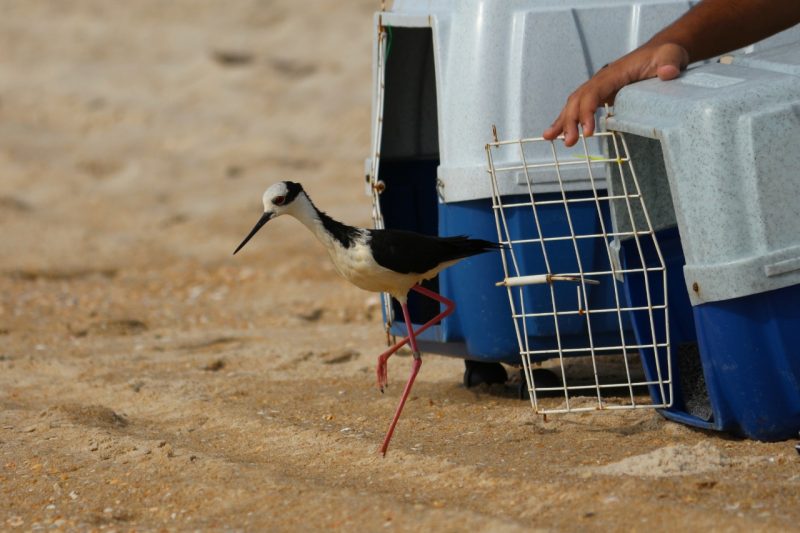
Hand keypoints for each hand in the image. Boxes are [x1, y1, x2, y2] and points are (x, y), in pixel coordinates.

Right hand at [543, 43, 688, 145]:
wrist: (661, 53)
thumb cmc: (666, 55)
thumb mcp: (672, 55)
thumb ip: (670, 62)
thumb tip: (667, 72)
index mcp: (614, 73)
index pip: (594, 91)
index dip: (587, 111)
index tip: (588, 131)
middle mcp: (602, 79)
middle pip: (578, 99)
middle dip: (570, 120)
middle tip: (570, 142)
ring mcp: (599, 87)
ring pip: (574, 103)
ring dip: (563, 121)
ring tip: (550, 139)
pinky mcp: (601, 95)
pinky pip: (580, 107)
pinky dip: (567, 120)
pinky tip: (557, 134)